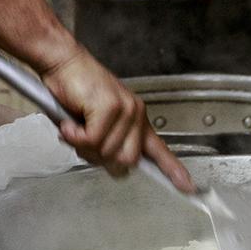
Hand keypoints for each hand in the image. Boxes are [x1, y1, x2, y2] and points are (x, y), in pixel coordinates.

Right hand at [41, 48, 194, 191]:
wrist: (63, 62)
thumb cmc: (74, 91)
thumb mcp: (94, 123)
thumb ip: (106, 144)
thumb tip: (109, 163)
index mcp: (135, 119)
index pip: (159, 149)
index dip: (172, 170)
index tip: (187, 187)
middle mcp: (135, 114)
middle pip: (127, 160)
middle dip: (101, 159)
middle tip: (84, 142)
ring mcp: (125, 110)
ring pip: (107, 152)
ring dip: (83, 146)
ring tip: (74, 127)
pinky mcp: (110, 107)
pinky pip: (92, 140)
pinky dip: (75, 136)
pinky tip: (70, 123)